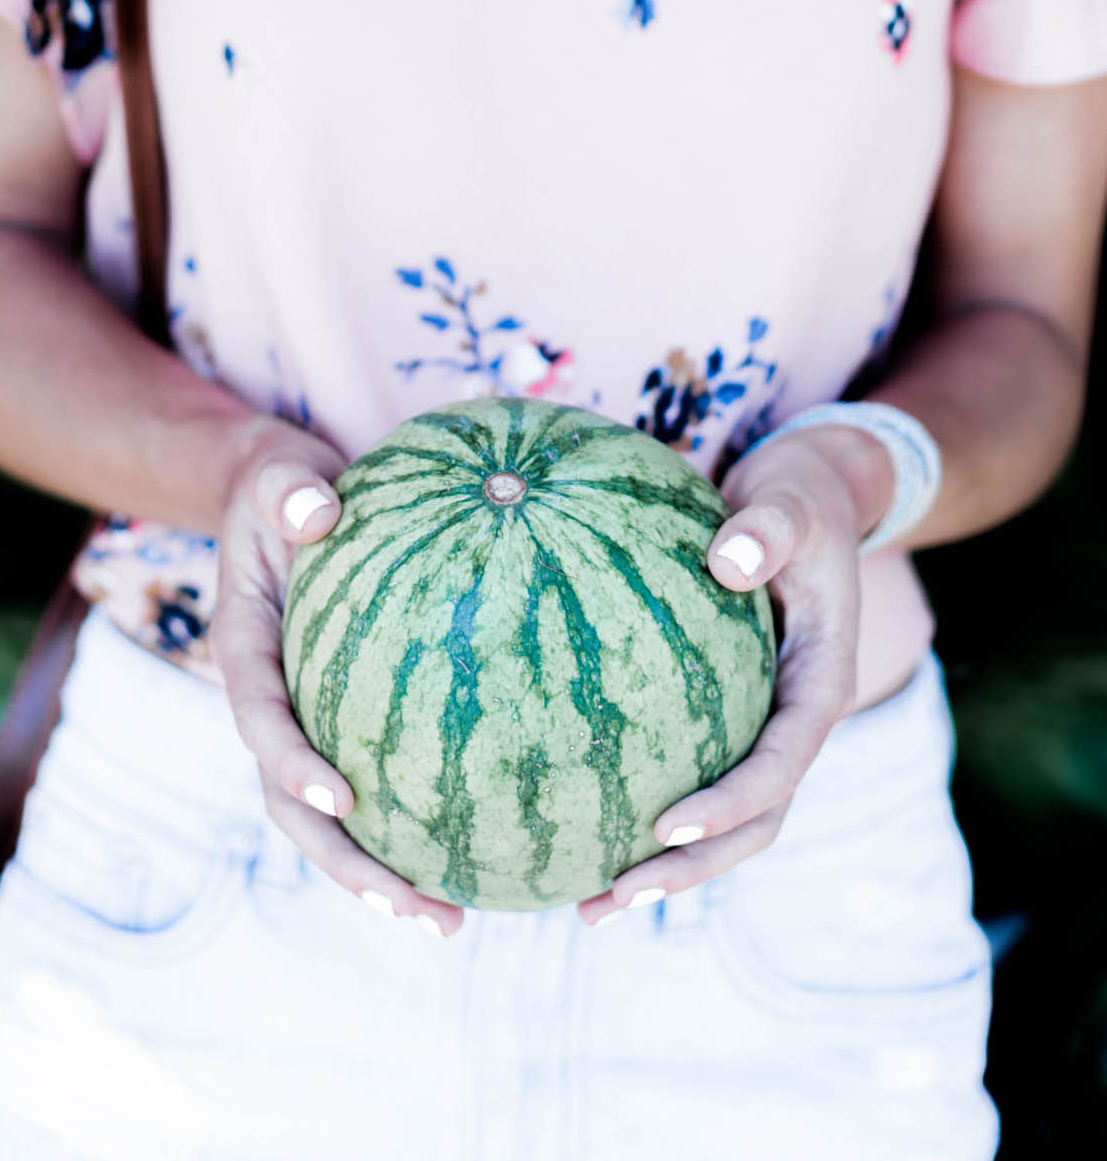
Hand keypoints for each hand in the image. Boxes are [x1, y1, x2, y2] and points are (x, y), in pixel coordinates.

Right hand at [210, 417, 464, 937]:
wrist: (281, 498)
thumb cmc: (285, 485)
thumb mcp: (278, 473)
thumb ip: (288, 488)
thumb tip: (318, 508)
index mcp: (245, 647)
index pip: (259, 715)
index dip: (290, 762)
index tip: (339, 796)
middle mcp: (270, 699)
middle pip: (292, 804)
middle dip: (345, 863)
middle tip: (414, 906)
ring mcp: (306, 718)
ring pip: (331, 818)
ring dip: (380, 874)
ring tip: (450, 919)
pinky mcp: (346, 721)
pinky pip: (380, 780)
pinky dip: (417, 823)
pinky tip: (482, 853)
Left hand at [576, 425, 892, 925]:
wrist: (813, 495)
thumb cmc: (800, 497)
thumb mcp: (793, 501)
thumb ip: (768, 528)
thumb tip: (728, 557)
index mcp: (820, 683)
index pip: (782, 764)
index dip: (731, 804)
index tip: (667, 826)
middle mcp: (796, 721)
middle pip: (753, 821)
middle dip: (690, 868)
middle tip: (612, 898)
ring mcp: (765, 727)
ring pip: (725, 821)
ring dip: (666, 867)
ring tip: (587, 904)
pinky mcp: (731, 718)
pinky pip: (691, 775)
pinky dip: (644, 810)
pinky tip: (577, 827)